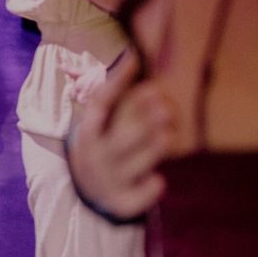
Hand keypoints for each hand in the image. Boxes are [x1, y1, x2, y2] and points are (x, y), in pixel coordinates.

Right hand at [69, 68, 182, 219]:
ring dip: (152, 149)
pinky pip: (138, 196)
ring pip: (134, 164)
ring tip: (169, 135)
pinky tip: (159, 179)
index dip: (117, 82)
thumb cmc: (105, 145)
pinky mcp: (121, 201)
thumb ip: (117, 96)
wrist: (88, 193)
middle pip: (121, 137)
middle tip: (166, 105)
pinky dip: (149, 189)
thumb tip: (133, 55)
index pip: (100, 104)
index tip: (134, 59)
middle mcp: (96, 156)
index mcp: (89, 131)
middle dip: (144, 120)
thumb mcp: (102, 122)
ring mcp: (108, 179)